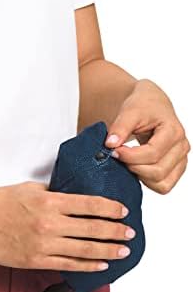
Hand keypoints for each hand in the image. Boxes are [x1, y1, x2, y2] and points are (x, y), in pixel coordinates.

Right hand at [0, 182, 134, 271]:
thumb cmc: (0, 201)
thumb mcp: (29, 189)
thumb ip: (53, 193)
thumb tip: (75, 197)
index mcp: (49, 202)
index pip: (89, 205)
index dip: (110, 208)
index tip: (123, 211)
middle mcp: (50, 224)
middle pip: (92, 228)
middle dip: (115, 230)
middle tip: (129, 232)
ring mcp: (44, 244)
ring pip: (84, 249)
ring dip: (108, 250)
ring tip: (123, 249)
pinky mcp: (36, 260)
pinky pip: (68, 265)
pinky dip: (88, 265)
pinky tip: (101, 264)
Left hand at [105, 78, 189, 193]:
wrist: (150, 105)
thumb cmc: (142, 106)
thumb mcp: (129, 111)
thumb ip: (120, 127)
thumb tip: (110, 144)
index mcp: (173, 131)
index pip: (153, 154)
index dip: (130, 156)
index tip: (113, 150)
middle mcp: (181, 147)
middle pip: (158, 171)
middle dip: (133, 166)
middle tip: (118, 156)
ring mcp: (180, 160)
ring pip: (161, 184)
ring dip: (140, 176)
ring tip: (127, 161)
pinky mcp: (175, 169)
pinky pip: (163, 186)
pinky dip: (147, 181)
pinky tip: (135, 167)